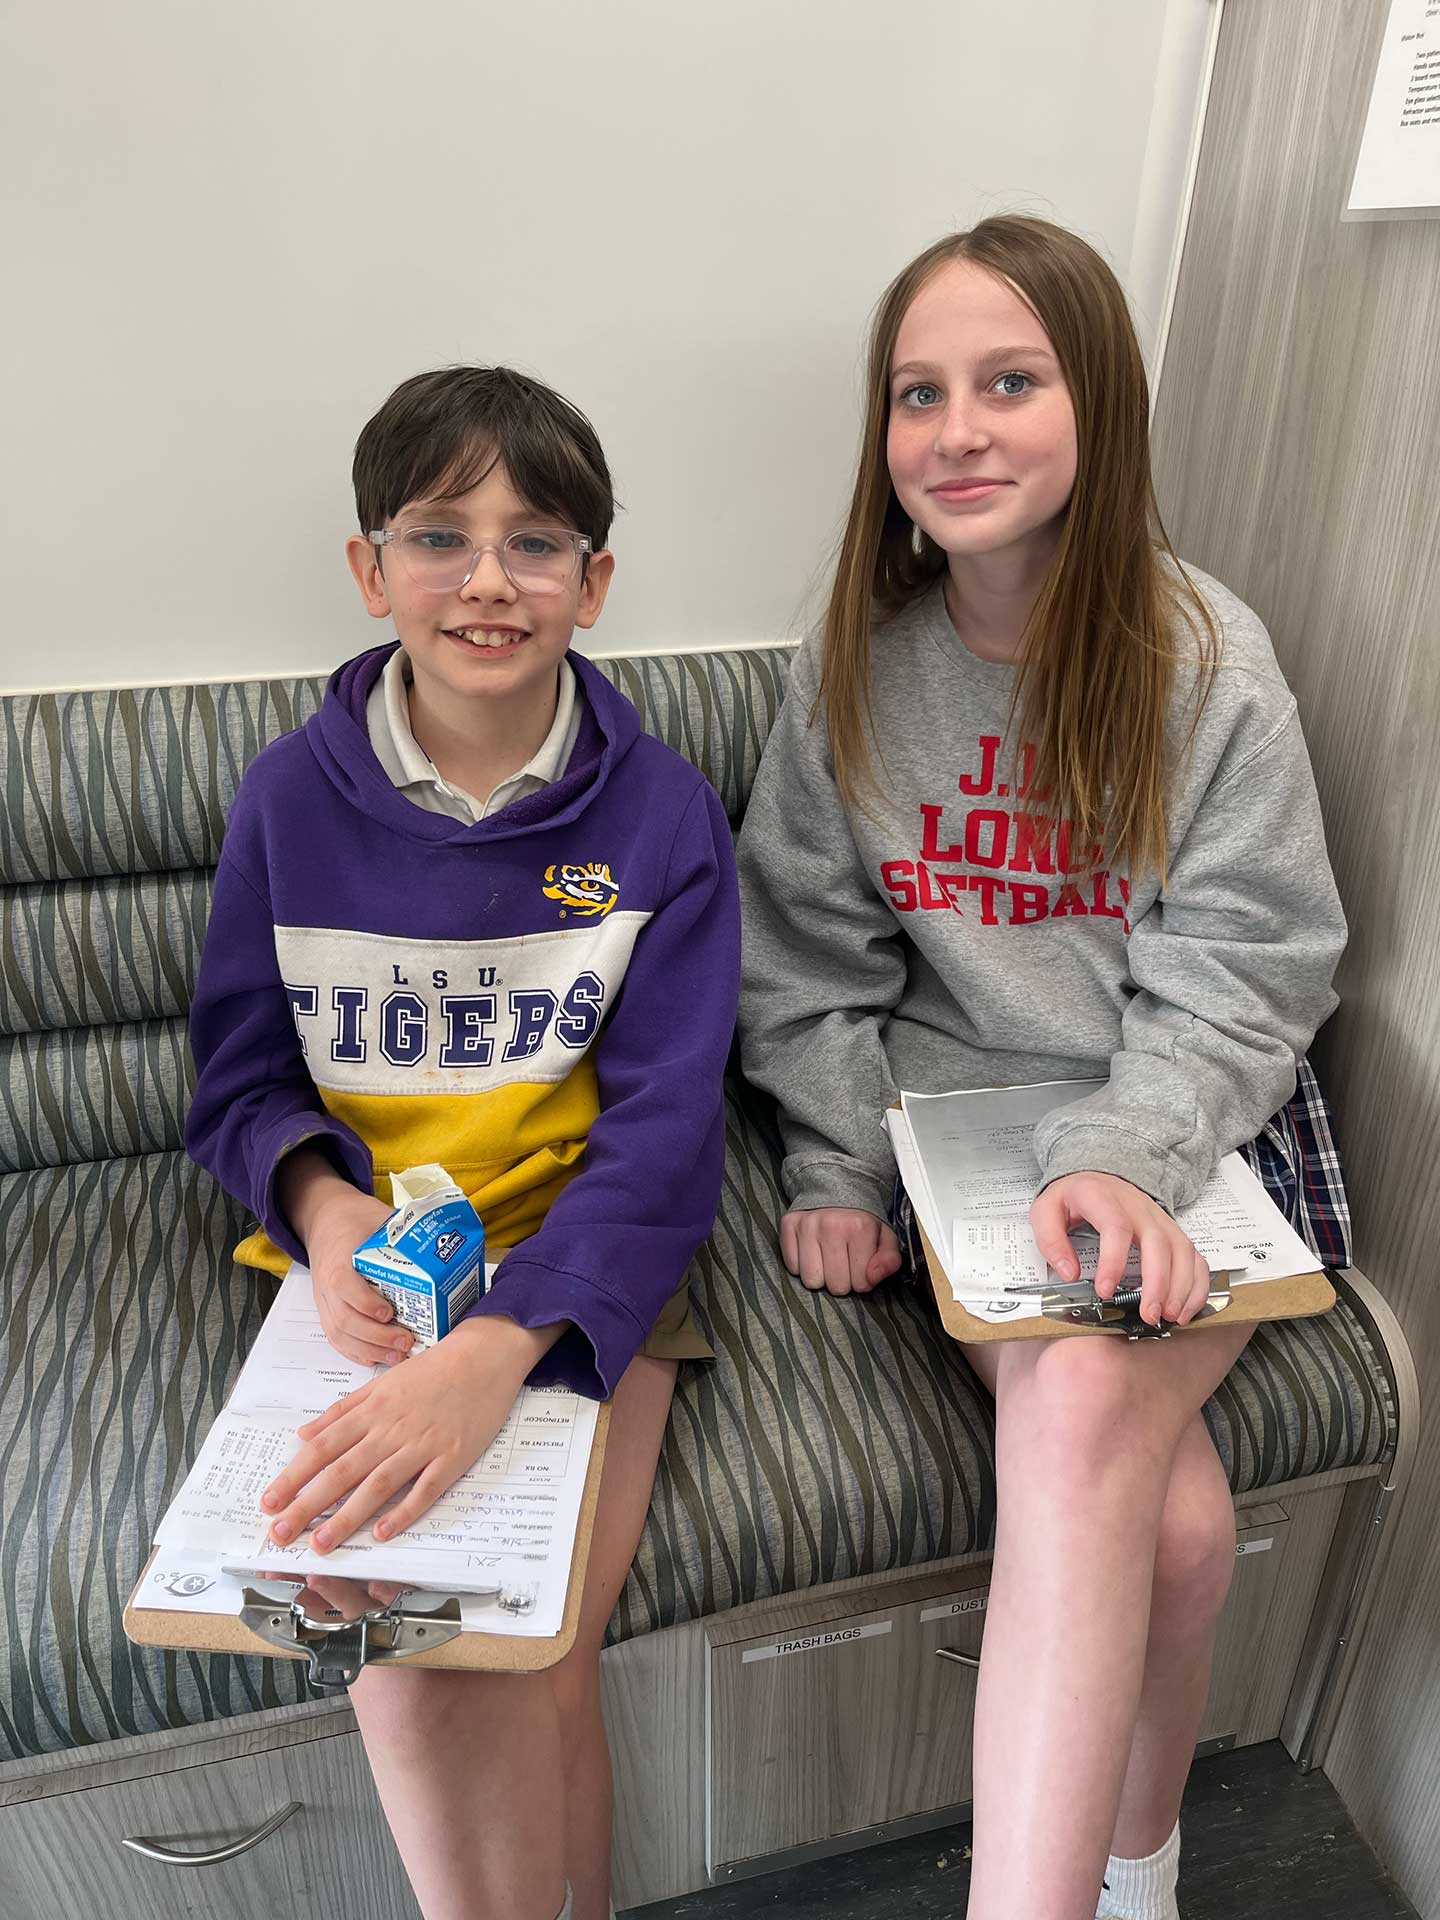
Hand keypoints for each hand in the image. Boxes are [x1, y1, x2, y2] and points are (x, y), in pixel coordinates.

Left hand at [259, 1316, 555, 1552]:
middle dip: (308, 1504)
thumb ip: (341, 1411)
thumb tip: (304, 1435)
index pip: (324, 1449)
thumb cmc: (432, 1371)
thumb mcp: (381, 1382)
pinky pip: (425, 1488)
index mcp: (372, 1411)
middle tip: (280, 1534)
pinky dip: (404, 1511)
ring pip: (378, 1485)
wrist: (484, 1357)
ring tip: (320, 1543)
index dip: (294, 1477)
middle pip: (343, 1471)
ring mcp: (423, 1444)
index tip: (269, 1503)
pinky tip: (383, 1532)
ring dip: (347, 1516)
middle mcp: (391, 1429)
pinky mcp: (453, 1457)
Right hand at [278, 1149, 413, 1367]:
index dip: (365, 1303)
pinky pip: (337, 1339)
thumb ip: (403, 1232)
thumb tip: (441, 1239)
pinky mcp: (328, 1312)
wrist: (327, 1222)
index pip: (345, 1285)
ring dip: (369, 1349)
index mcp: (339, 1259)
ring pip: (340, 1334)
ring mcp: (326, 1301)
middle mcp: (328, 1285)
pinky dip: (357, 1353)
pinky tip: (380, 1358)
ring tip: (399, 1355)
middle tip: (406, 1341)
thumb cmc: (356, 1223)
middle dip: (376, 1336)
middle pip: (345, 1318)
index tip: (389, 1313)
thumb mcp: (379, 1219)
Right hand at [780, 1208, 902, 1295]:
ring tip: (827, 1258)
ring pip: (811, 1281)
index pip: (861, 1283)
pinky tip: (812, 1251)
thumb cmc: (861, 1221)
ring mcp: (807, 1224)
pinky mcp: (789, 1225)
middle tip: (844, 1261)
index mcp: (860, 1227)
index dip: (863, 1279)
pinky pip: (792, 1267)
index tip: (860, 1264)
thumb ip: (889, 1260)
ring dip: (820, 1275)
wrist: (837, 1188)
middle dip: (842, 1280)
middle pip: (836, 1286)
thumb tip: (872, 1278)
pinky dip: (801, 1265)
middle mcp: (831, 1225)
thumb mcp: (886, 1238)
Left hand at [1030, 1172, 1211, 1327]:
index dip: (1113, 1261)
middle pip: (1158, 1242)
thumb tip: (1069, 1273)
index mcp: (1102, 1198)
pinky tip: (1186, 1307)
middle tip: (1149, 1313)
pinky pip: (1194, 1256)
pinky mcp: (1172, 1231)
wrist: (1096, 1174)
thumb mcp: (1046, 1210)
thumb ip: (1051, 1240)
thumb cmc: (1074, 1196)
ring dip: (1181, 1286)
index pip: (1115, 1227)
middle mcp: (1137, 1207)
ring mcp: (1159, 1218)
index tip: (1104, 1290)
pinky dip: (1196, 1283)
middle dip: (1157, 1282)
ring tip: (1169, 1315)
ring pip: (1182, 1249)